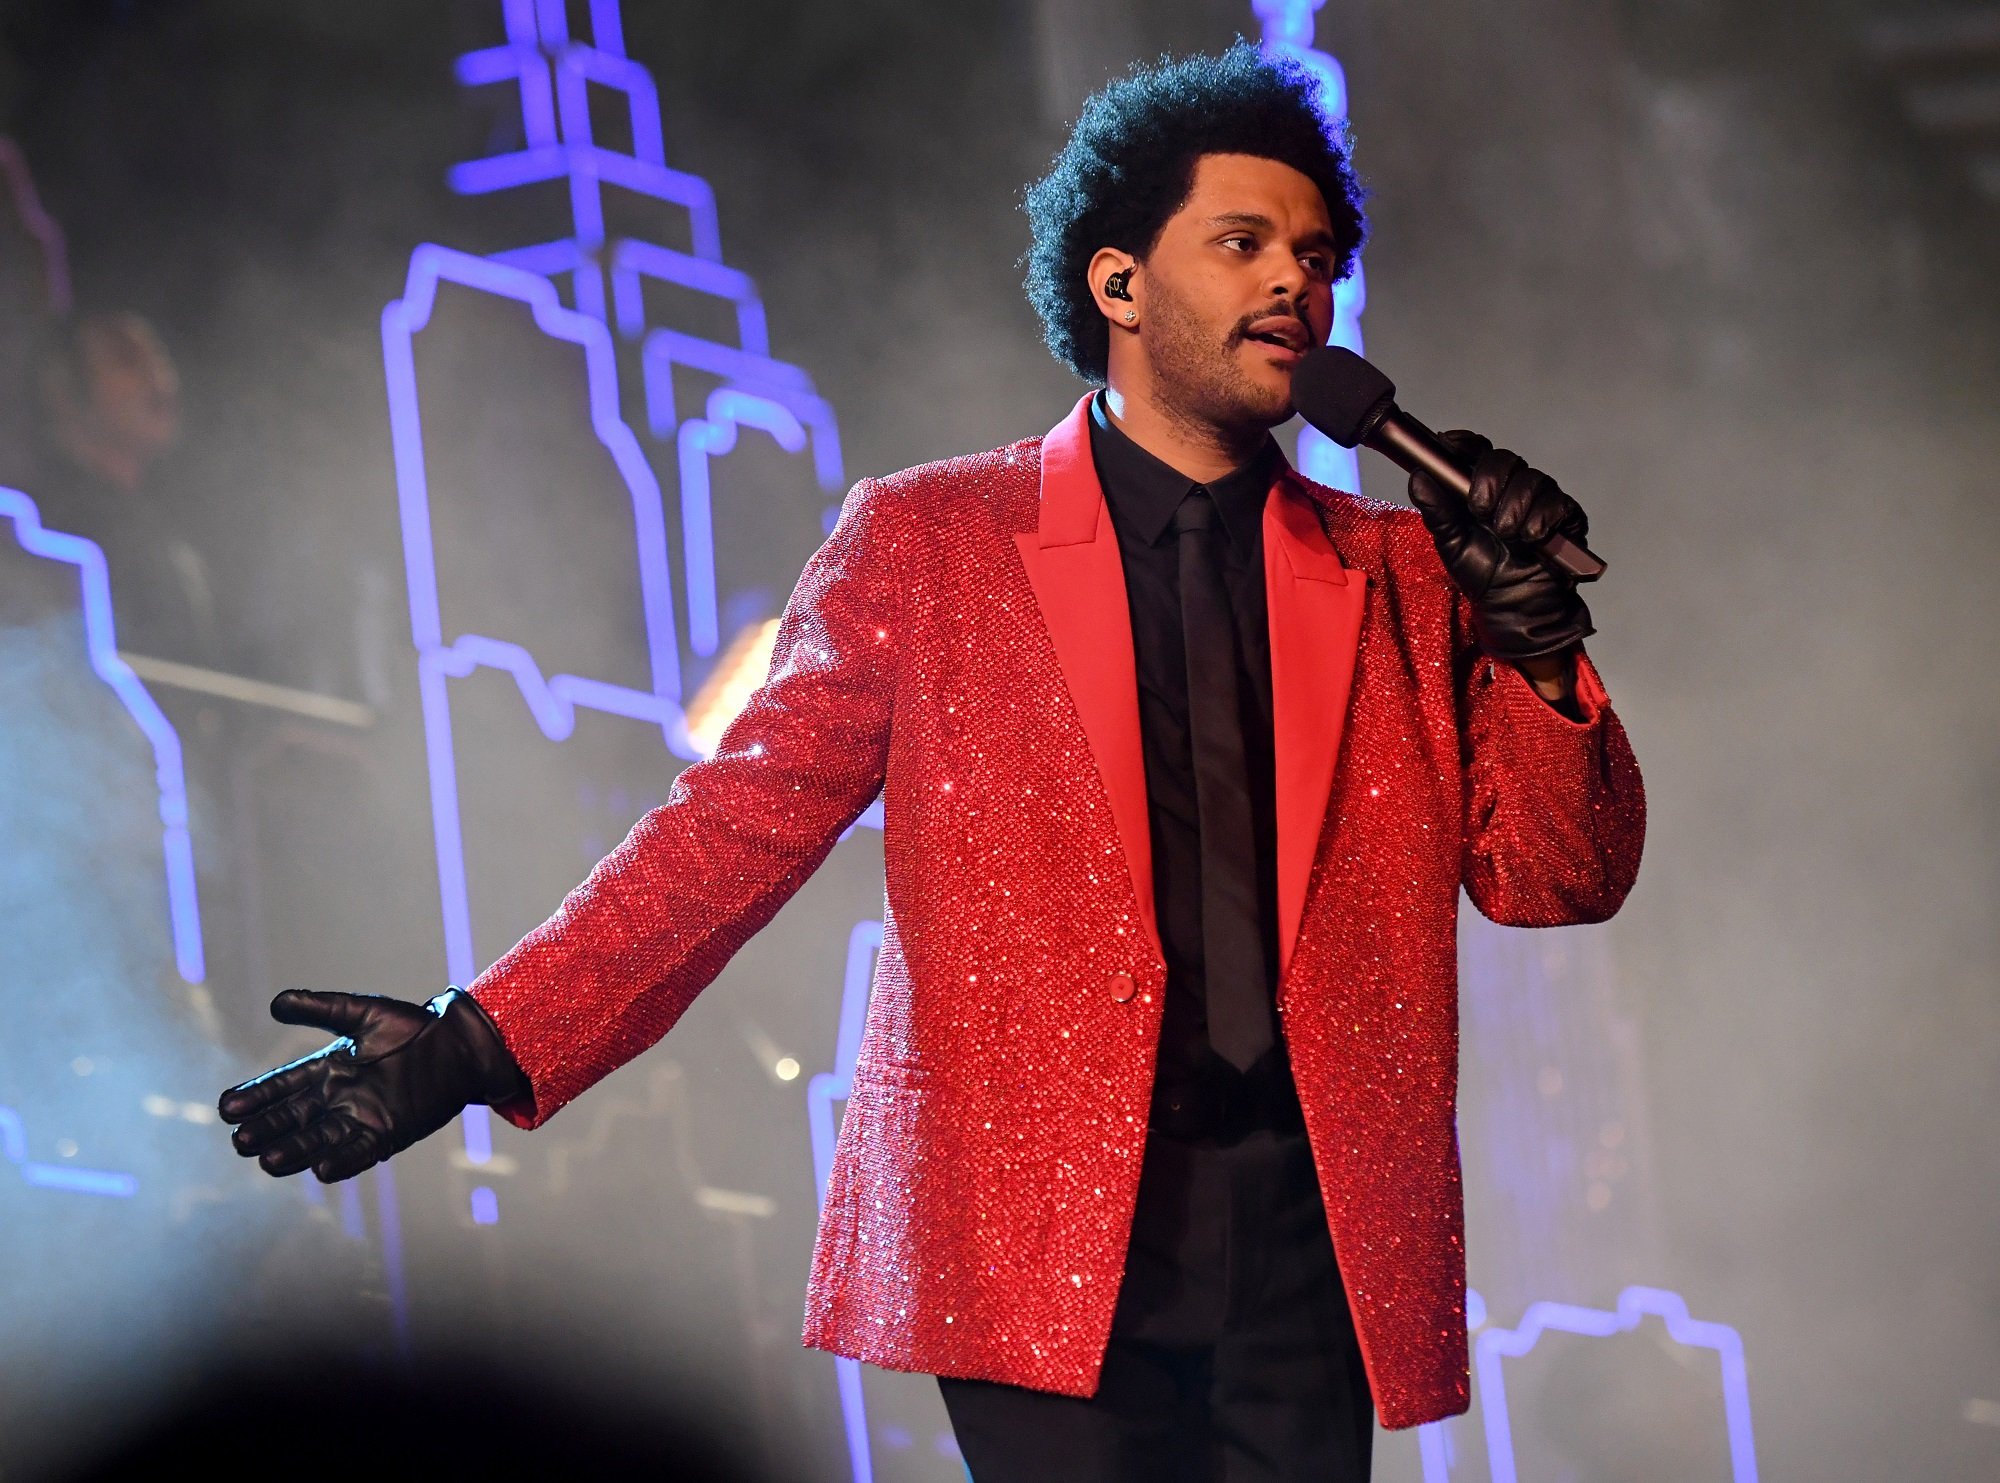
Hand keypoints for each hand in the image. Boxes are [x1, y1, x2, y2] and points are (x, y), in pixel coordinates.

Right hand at [218, 988, 528, 1182]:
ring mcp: (360, 1118)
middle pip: (293, 1118)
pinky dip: (341, 1161)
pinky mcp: (387, 1133)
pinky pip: (358, 1151)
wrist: (458, 1044)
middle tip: (240, 1140)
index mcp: (327, 1069)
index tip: (227, 1107)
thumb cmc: (413, 1026)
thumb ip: (321, 1009)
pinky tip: (321, 1170)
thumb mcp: (362, 1014)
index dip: (256, 1097)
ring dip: (294, 1151)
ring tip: (267, 1161)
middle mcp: (337, 1098)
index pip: (283, 1086)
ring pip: (318, 1139)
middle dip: (267, 1129)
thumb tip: (275, 1002)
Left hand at [1406, 430, 1594, 661]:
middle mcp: (1512, 486)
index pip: (1475, 451)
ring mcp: (1540, 499)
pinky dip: (1540, 518)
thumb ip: (1436, 511)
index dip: (1463, 443)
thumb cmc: (1483, 572)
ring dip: (1514, 507)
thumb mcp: (1451, 543)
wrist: (1515, 606)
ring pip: (1532, 479)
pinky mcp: (1566, 515)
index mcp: (1482, 487)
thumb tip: (1418, 477)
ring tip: (1506, 534)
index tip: (1449, 444)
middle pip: (1504, 459)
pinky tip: (1530, 538)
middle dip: (1489, 480)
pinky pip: (1557, 503)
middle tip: (1480, 510)